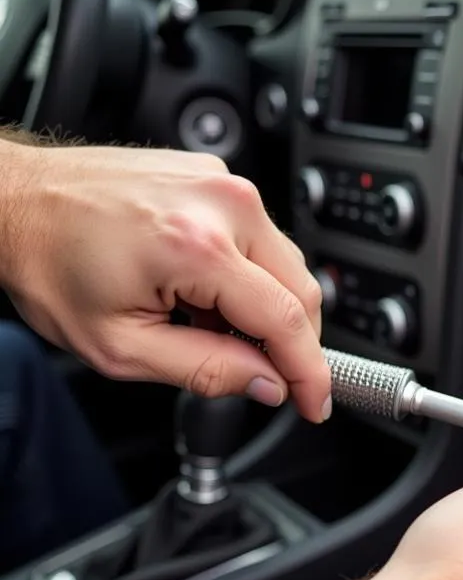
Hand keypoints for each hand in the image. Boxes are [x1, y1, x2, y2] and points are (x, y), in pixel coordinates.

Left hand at [0, 141, 330, 421]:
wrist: (14, 201)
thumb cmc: (51, 263)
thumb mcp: (120, 346)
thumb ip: (206, 370)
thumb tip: (267, 383)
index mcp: (198, 247)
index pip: (287, 320)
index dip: (310, 372)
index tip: (315, 403)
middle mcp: (222, 204)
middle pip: (302, 290)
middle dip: (294, 344)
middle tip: (267, 377)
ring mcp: (223, 183)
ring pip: (287, 264)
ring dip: (270, 308)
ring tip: (215, 326)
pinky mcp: (217, 176)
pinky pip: (260, 238)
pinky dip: (251, 274)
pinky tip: (209, 291)